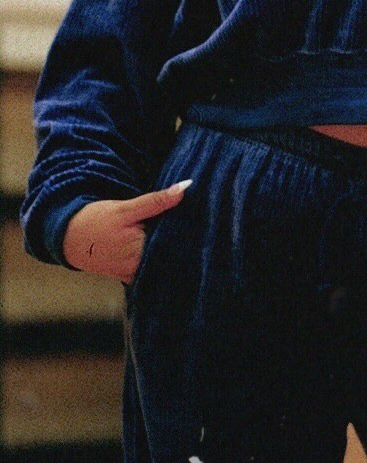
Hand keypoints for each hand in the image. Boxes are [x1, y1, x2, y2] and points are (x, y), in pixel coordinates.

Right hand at [61, 180, 191, 282]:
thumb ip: (157, 201)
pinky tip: (166, 247)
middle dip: (183, 241)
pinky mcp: (129, 275)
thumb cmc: (97, 220)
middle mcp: (139, 267)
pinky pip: (150, 268)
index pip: (176, 243)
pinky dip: (159, 258)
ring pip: (161, 262)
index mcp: (141, 251)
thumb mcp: (127, 208)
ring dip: (172, 250)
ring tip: (181, 236)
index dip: (191, 232)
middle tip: (197, 225)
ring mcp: (134, 273)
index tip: (202, 220)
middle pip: (170, 254)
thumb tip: (186, 187)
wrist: (69, 237)